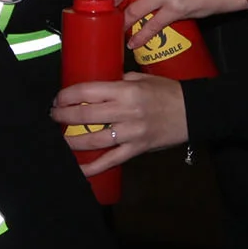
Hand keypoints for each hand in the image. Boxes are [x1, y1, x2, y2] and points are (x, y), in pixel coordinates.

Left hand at [51, 73, 185, 175]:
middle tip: (54, 116)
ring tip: (61, 138)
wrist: (193, 112)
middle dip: (63, 117)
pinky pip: (111, 160)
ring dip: (72, 140)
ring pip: (93, 140)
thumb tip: (97, 87)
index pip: (87, 92)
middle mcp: (125, 112)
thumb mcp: (142, 79)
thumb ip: (119, 82)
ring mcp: (130, 133)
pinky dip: (93, 167)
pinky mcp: (136, 149)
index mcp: (125, 91)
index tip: (58, 98)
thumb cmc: (168, 92)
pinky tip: (79, 170)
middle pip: (85, 116)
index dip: (67, 96)